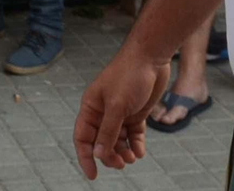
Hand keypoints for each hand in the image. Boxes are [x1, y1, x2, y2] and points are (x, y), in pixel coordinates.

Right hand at [73, 51, 169, 178]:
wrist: (151, 58)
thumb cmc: (130, 76)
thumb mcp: (118, 106)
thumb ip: (108, 132)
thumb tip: (97, 154)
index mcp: (91, 107)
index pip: (83, 137)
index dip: (85, 157)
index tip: (93, 175)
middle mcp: (103, 112)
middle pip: (101, 142)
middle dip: (109, 155)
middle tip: (122, 163)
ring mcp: (120, 113)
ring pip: (118, 141)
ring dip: (123, 152)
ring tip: (133, 158)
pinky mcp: (135, 112)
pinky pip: (133, 135)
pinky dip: (136, 144)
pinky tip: (140, 152)